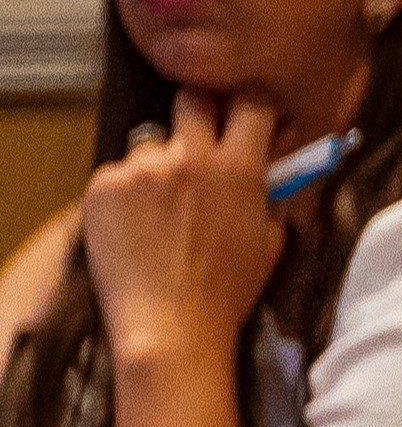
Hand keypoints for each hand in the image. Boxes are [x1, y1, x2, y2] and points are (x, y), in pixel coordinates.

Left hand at [75, 93, 290, 369]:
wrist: (169, 326)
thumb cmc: (226, 292)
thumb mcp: (269, 240)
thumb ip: (270, 194)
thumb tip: (273, 165)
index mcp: (239, 170)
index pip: (250, 102)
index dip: (251, 107)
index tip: (247, 118)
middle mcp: (190, 159)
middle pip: (191, 100)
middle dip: (199, 115)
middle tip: (200, 146)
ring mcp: (142, 170)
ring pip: (151, 144)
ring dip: (159, 166)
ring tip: (162, 211)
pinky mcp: (104, 185)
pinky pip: (119, 173)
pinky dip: (127, 193)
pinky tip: (137, 227)